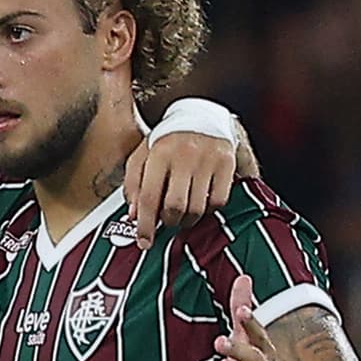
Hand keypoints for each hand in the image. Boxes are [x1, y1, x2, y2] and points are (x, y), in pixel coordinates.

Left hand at [121, 123, 240, 243]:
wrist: (202, 117)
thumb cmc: (166, 143)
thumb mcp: (142, 157)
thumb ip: (133, 185)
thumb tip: (134, 216)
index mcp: (158, 153)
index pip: (149, 197)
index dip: (145, 225)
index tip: (144, 242)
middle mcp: (184, 155)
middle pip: (175, 206)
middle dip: (168, 222)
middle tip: (166, 223)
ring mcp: (208, 159)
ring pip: (197, 208)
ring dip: (187, 220)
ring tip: (181, 215)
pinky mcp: (227, 164)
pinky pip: (218, 201)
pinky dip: (207, 211)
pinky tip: (199, 204)